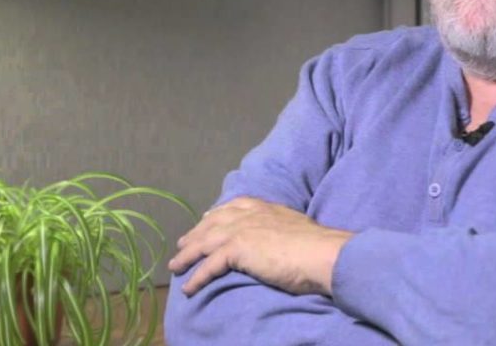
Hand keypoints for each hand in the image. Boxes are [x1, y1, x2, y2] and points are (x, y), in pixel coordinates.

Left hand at [168, 196, 352, 296]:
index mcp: (263, 207)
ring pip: (205, 243)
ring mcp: (241, 230)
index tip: (206, 219)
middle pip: (212, 223)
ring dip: (187, 256)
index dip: (216, 214)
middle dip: (195, 234)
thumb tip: (277, 237)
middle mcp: (248, 214)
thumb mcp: (294, 226)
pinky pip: (209, 265)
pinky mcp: (237, 249)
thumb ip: (279, 227)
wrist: (320, 253)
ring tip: (175, 267)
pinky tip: (188, 288)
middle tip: (182, 244)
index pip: (233, 207)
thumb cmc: (314, 245)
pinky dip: (196, 277)